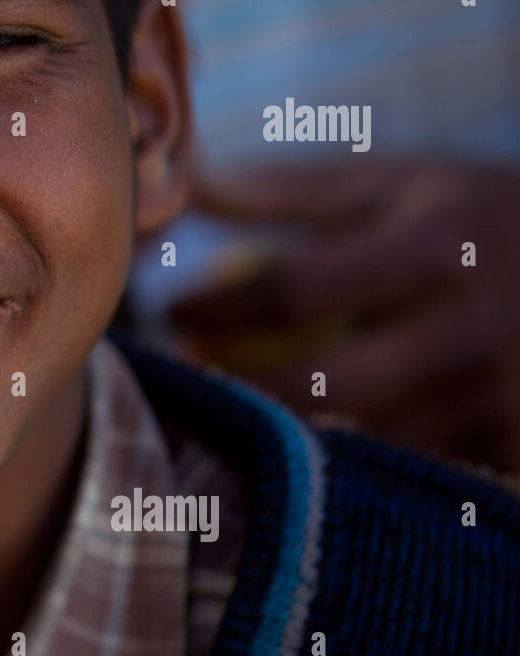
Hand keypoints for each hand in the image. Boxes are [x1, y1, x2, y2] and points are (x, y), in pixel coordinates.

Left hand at [168, 159, 519, 477]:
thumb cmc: (474, 216)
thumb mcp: (395, 183)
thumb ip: (289, 191)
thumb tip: (189, 181)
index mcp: (433, 250)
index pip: (295, 292)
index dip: (219, 307)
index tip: (169, 311)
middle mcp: (467, 331)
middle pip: (318, 386)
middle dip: (235, 388)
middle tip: (183, 378)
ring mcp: (494, 401)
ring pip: (356, 442)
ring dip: (279, 433)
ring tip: (222, 411)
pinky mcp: (509, 452)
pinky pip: (401, 474)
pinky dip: (342, 464)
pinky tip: (295, 447)